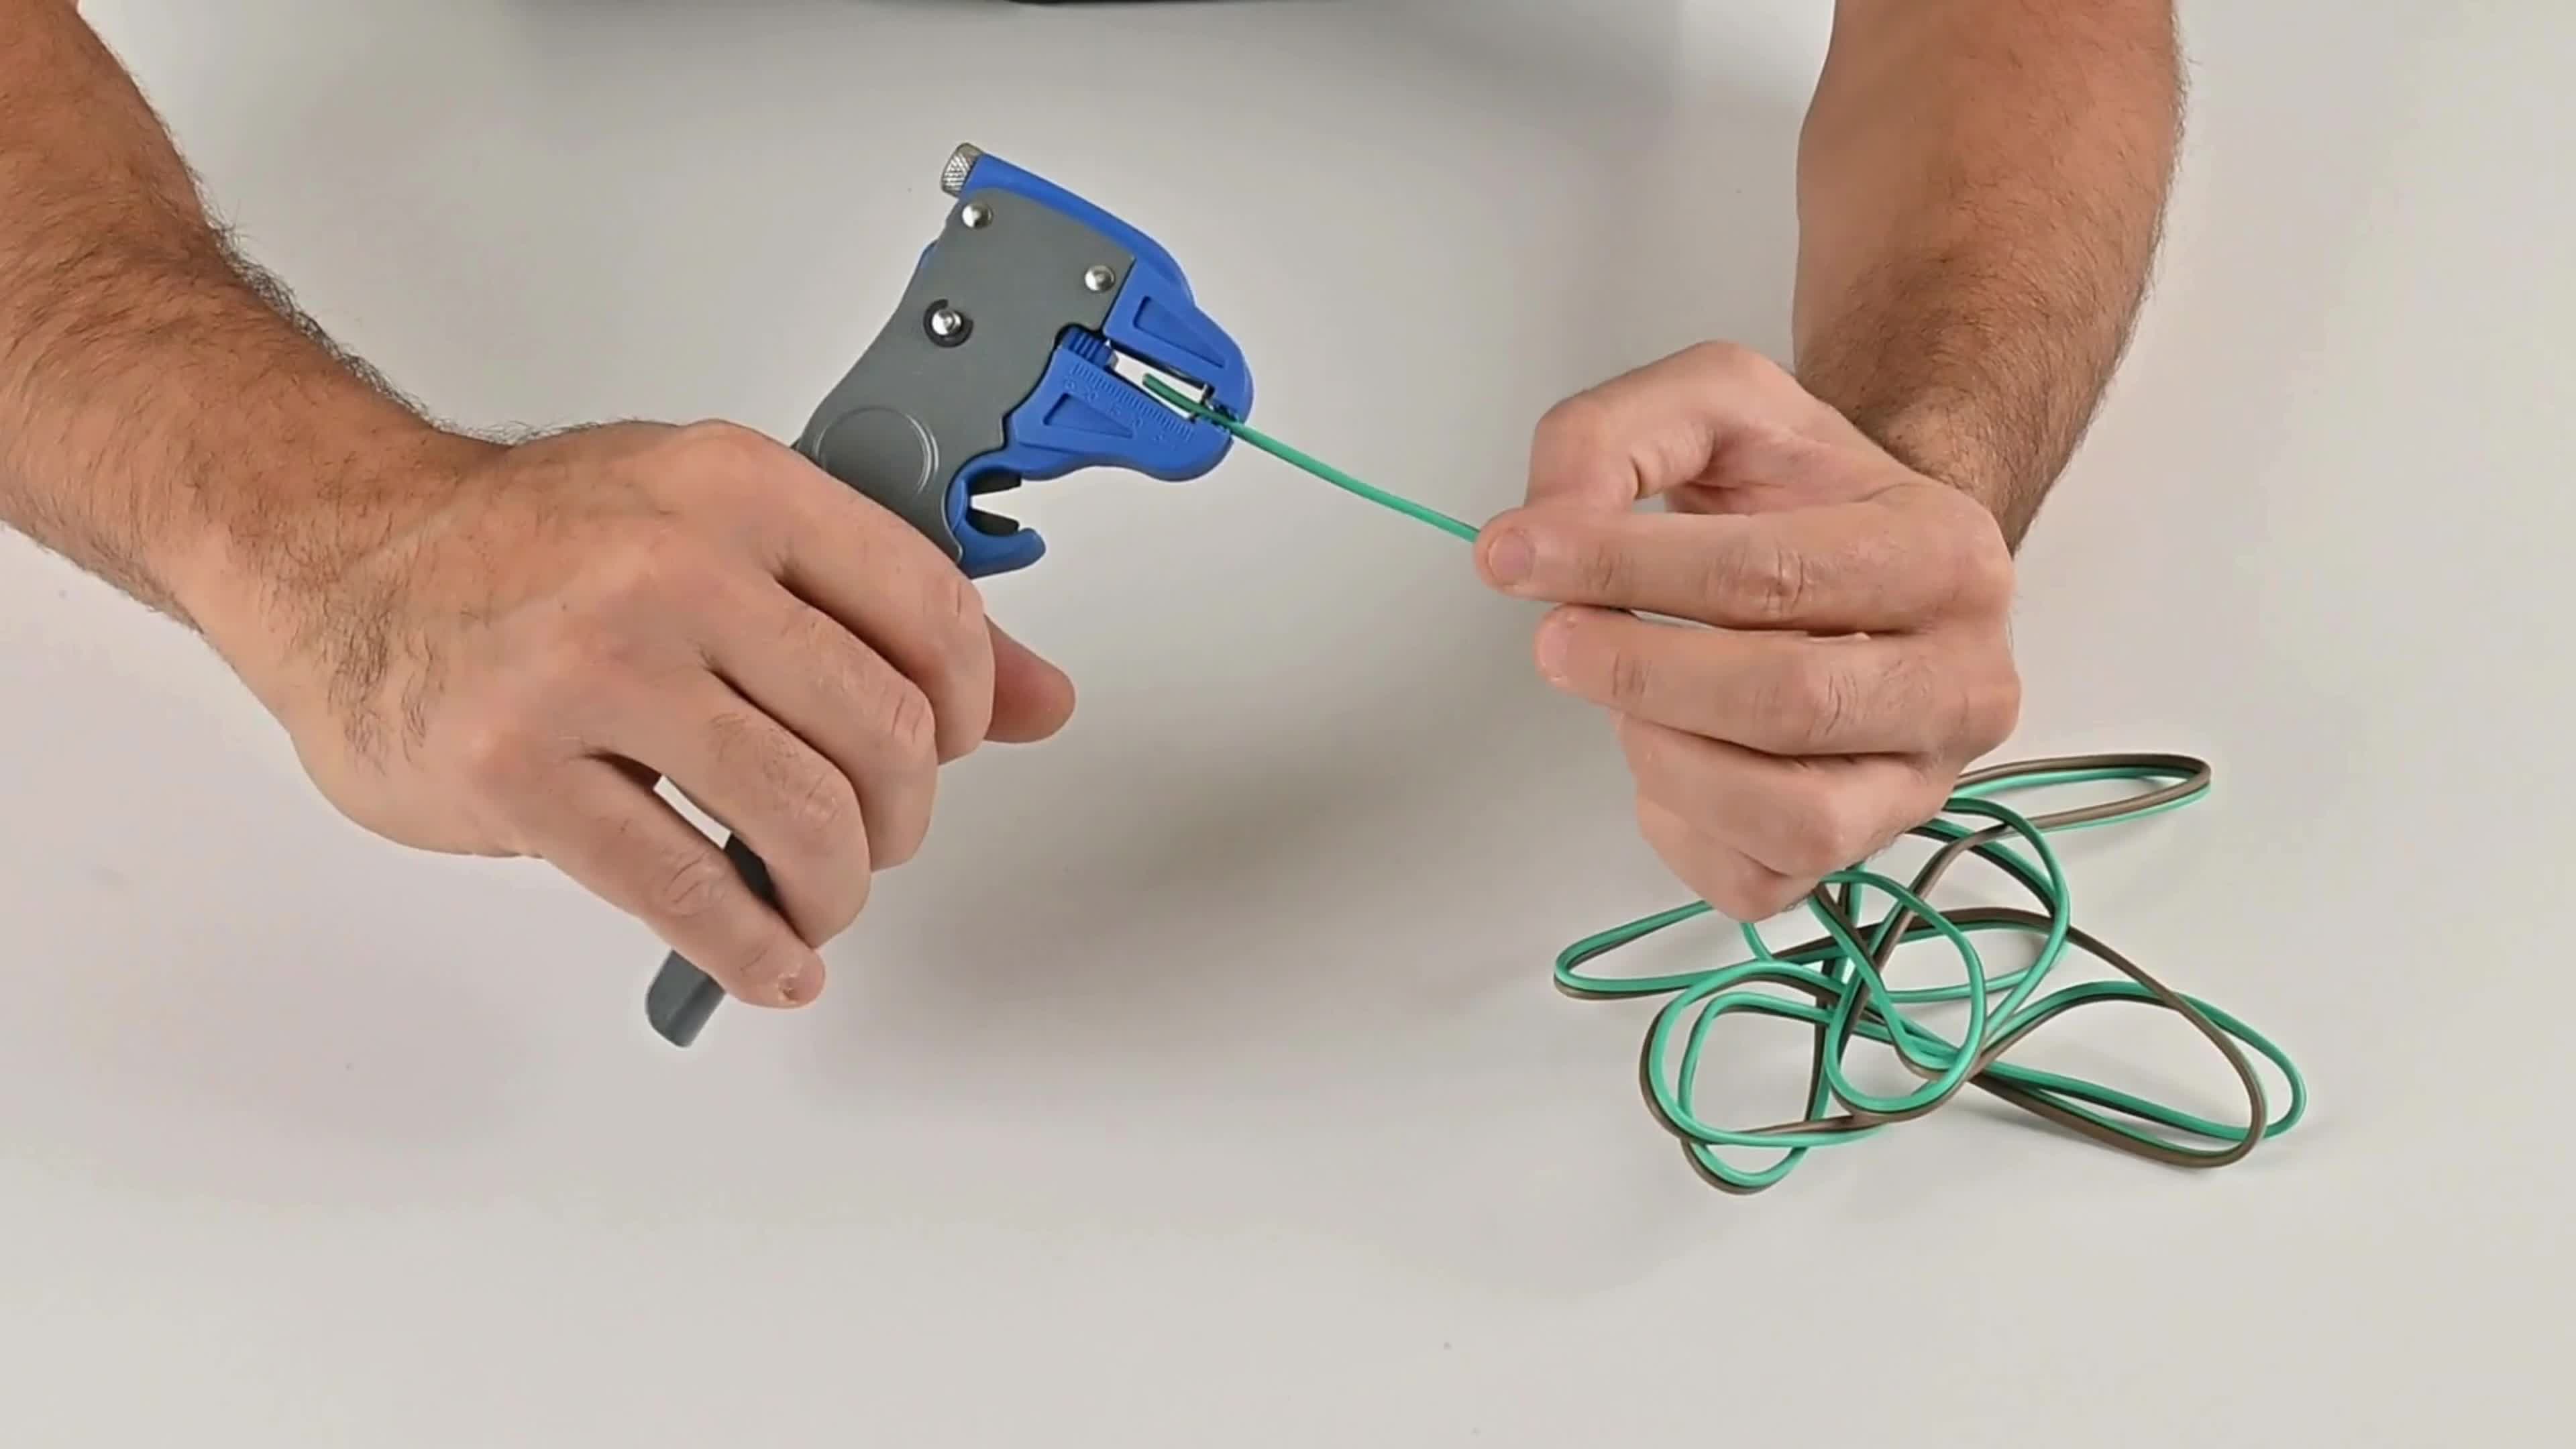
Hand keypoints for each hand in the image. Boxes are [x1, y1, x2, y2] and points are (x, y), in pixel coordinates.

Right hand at [190, 420, 1074, 1007]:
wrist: (340, 559)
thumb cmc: (535, 546)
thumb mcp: (718, 525)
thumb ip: (882, 606)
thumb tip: (1042, 699)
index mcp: (737, 490)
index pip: (930, 611)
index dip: (970, 709)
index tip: (952, 749)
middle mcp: (670, 568)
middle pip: (880, 731)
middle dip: (902, 814)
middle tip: (876, 837)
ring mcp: (587, 670)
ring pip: (799, 818)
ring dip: (834, 890)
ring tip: (815, 898)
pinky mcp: (515, 772)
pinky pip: (686, 891)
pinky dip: (754, 950)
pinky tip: (771, 962)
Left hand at [1474, 343, 2020, 920]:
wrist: (1865, 553)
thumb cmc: (1798, 488)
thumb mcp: (1713, 404)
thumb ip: (1613, 440)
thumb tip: (1531, 539)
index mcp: (1948, 554)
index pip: (1774, 576)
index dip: (1625, 569)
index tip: (1519, 553)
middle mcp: (1964, 681)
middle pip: (1788, 702)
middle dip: (1641, 672)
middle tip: (1553, 638)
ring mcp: (1921, 783)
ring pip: (1788, 817)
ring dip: (1668, 757)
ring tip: (1628, 696)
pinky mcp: (1863, 852)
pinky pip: (1755, 880)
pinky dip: (1681, 826)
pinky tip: (1668, 754)